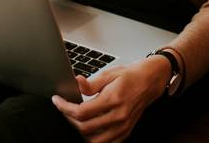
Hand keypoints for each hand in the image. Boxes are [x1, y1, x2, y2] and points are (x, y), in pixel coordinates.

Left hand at [51, 56, 169, 142]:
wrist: (150, 81)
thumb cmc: (130, 76)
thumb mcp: (109, 74)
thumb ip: (91, 83)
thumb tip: (76, 83)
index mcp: (113, 99)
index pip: (82, 112)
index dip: (65, 107)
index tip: (57, 100)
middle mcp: (119, 116)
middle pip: (85, 128)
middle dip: (69, 119)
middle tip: (64, 108)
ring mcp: (123, 126)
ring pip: (94, 140)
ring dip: (81, 131)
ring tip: (75, 119)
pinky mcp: (126, 132)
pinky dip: (95, 138)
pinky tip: (89, 128)